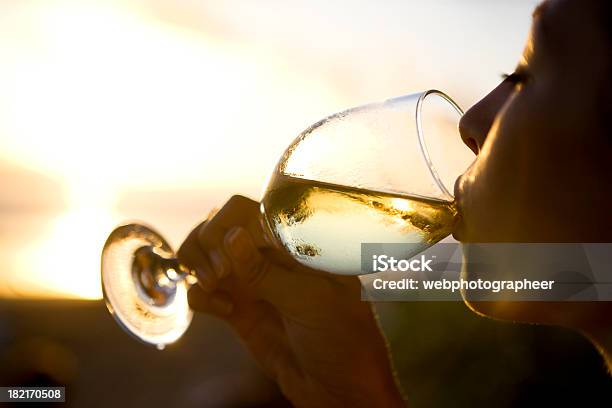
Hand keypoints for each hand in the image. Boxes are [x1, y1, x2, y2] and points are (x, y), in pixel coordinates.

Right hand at [177, 195, 403, 406]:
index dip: (228, 224)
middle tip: (219, 277)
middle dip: (208, 245)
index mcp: (294, 243)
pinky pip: (204, 291)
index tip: (228, 253)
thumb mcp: (310, 301)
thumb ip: (267, 271)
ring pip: (206, 254)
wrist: (339, 391)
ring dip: (198, 266)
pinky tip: (222, 312)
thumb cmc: (342, 339)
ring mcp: (253, 282)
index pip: (248, 211)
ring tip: (214, 288)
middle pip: (218, 228)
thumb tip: (231, 235)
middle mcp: (269, 256)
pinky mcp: (239, 309)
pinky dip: (201, 296)